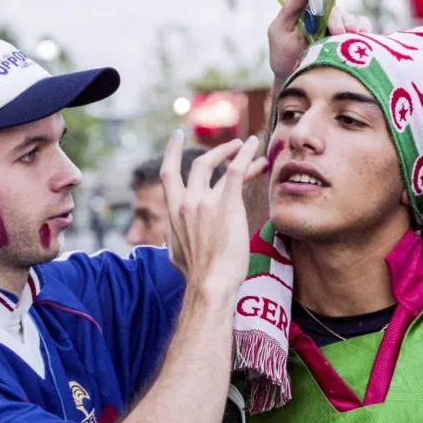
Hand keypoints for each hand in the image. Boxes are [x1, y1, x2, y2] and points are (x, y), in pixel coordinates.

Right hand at [161, 132, 266, 292]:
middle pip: (198, 164)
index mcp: (174, 212)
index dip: (172, 152)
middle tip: (230, 145)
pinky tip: (254, 147)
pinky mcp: (227, 205)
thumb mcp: (175, 253)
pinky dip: (245, 155)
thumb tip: (171, 236)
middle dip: (215, 151)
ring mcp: (206, 202)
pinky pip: (236, 170)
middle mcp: (186, 202)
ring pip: (219, 165)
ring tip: (248, 146)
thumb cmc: (196, 276)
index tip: (177, 137)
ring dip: (234, 152)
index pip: (168, 174)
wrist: (210, 285)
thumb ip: (173, 237)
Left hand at [268, 0, 373, 81]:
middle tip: (338, 32)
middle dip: (340, 20)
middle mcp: (326, 17)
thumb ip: (291, 6)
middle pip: (339, 11)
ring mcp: (339, 29)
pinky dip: (365, 32)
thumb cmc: (283, 55)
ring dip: (354, 25)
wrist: (294, 80)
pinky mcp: (349, 42)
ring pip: (352, 19)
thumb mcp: (280, 29)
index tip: (328, 6)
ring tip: (353, 35)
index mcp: (310, 10)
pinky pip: (362, 32)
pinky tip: (364, 37)